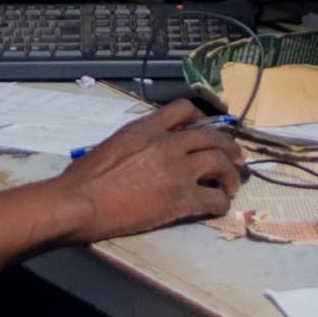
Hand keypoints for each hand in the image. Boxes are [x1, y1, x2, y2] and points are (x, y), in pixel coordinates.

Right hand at [62, 101, 240, 239]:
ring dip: (230, 175)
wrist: (81, 202)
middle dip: (228, 147)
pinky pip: (214, 199)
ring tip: (231, 184)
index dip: (200, 119)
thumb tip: (139, 152)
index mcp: (146, 128)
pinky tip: (219, 206)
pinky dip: (220, 203)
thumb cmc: (83, 179)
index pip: (183, 109)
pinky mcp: (180, 199)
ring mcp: (177, 170)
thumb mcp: (110, 145)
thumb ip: (133, 143)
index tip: (206, 129)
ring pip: (220, 164)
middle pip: (212, 137)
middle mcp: (167, 143)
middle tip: (236, 156)